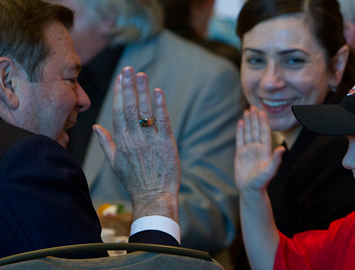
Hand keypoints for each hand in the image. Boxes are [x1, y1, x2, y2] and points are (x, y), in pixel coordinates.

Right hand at [93, 66, 180, 222]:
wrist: (153, 197)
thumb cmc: (134, 181)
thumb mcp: (115, 163)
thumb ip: (106, 142)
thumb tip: (95, 126)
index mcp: (121, 142)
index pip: (118, 112)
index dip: (119, 93)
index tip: (121, 77)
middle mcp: (134, 139)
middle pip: (129, 108)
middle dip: (129, 86)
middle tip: (130, 69)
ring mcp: (150, 141)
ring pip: (144, 112)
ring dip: (143, 91)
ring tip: (142, 74)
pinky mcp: (166, 144)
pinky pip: (162, 122)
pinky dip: (160, 106)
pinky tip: (158, 92)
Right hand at [235, 106, 284, 193]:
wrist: (250, 190)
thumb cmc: (261, 182)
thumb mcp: (270, 171)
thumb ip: (276, 159)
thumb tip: (282, 148)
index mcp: (265, 150)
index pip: (264, 133)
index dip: (263, 122)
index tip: (262, 112)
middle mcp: (257, 148)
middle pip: (256, 130)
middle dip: (255, 118)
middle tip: (253, 106)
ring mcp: (249, 150)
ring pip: (248, 132)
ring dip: (248, 122)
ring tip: (247, 111)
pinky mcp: (240, 154)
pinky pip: (240, 139)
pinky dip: (240, 131)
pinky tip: (240, 123)